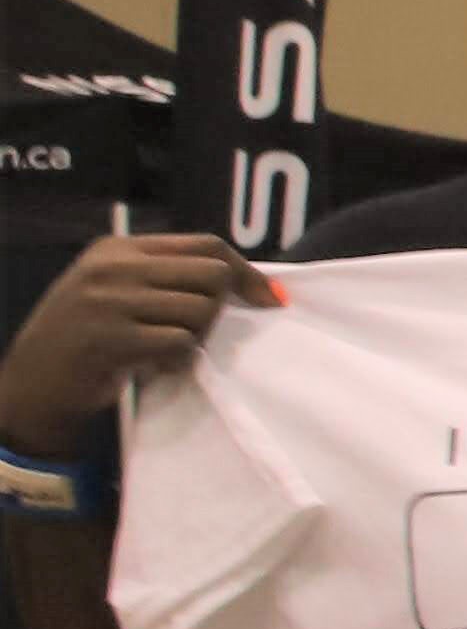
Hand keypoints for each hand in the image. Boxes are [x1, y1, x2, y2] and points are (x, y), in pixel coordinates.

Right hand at [0, 232, 280, 440]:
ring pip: (202, 309)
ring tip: (162, 352)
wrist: (34, 384)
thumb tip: (250, 283)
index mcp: (119, 248)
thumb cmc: (87, 341)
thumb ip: (166, 278)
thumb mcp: (117, 292)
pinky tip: (151, 368)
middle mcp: (113, 266)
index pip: (206, 244)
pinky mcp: (111, 337)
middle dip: (218, 310)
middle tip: (190, 335)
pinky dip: (178, 362)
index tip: (271, 299)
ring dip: (195, 339)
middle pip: (212, 275)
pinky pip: (181, 344)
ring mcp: (109, 300)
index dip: (246, 271)